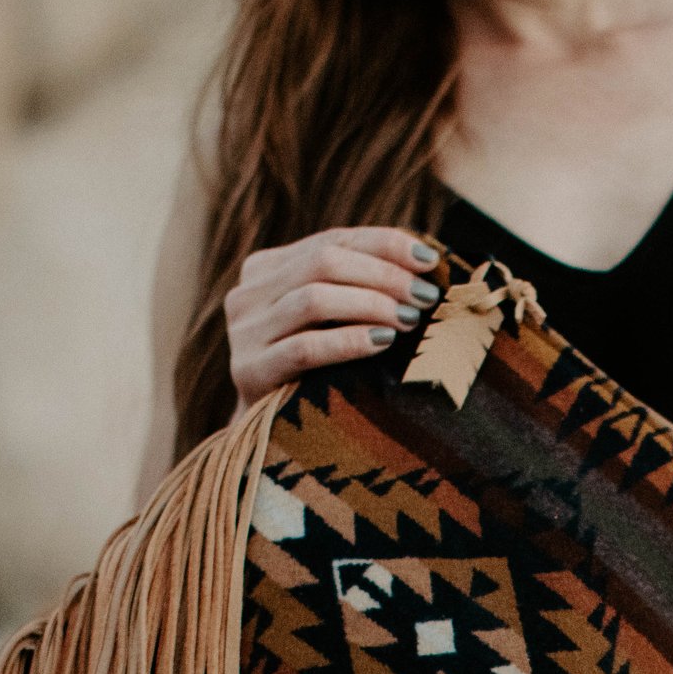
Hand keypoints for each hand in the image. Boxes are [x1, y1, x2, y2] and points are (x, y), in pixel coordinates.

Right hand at [224, 226, 442, 407]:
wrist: (274, 433)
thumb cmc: (318, 370)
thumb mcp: (333, 319)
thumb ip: (359, 286)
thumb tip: (426, 264)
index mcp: (266, 269)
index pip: (332, 240)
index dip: (384, 245)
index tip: (429, 260)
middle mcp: (248, 294)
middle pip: (323, 262)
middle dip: (383, 275)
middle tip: (425, 296)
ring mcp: (243, 333)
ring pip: (313, 299)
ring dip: (371, 304)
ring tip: (410, 319)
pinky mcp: (249, 371)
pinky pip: (305, 348)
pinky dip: (349, 341)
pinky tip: (383, 342)